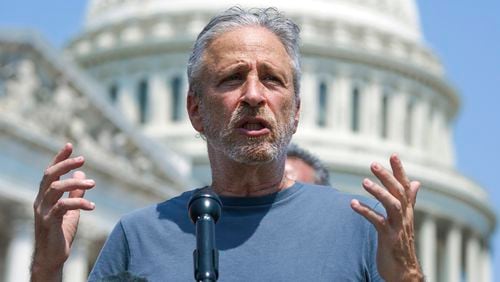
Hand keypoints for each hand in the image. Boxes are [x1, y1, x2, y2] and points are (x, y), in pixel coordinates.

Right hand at [31, 143, 95, 281]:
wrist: (53, 256)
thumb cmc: (61, 232)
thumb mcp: (72, 209)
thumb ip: (76, 192)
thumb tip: (82, 175)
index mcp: (45, 196)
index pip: (50, 172)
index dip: (59, 158)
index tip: (69, 145)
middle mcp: (41, 201)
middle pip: (50, 176)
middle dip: (65, 164)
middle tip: (83, 159)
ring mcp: (43, 211)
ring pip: (56, 189)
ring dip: (76, 184)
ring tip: (93, 184)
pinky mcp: (49, 222)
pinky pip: (63, 206)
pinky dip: (79, 203)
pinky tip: (92, 206)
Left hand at [351, 154, 422, 281]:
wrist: (404, 271)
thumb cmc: (401, 242)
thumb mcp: (405, 219)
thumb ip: (409, 200)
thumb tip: (416, 182)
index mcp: (407, 210)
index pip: (405, 186)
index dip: (400, 170)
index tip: (393, 154)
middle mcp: (405, 216)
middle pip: (399, 192)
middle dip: (387, 177)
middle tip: (372, 164)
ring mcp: (398, 227)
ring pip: (392, 205)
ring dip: (378, 192)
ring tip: (364, 182)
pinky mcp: (389, 238)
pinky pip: (378, 222)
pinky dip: (366, 211)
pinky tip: (353, 204)